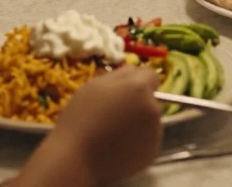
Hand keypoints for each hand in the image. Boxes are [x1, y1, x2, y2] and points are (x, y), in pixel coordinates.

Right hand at [52, 66, 162, 182]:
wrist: (76, 160)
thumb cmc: (81, 119)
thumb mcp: (94, 85)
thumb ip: (120, 74)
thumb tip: (135, 71)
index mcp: (139, 89)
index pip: (152, 76)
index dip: (138, 82)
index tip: (123, 92)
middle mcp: (153, 109)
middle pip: (151, 100)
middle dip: (138, 103)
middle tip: (114, 115)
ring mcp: (155, 133)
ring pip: (150, 120)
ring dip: (138, 122)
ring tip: (114, 133)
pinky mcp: (152, 153)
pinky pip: (148, 140)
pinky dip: (138, 142)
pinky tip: (119, 147)